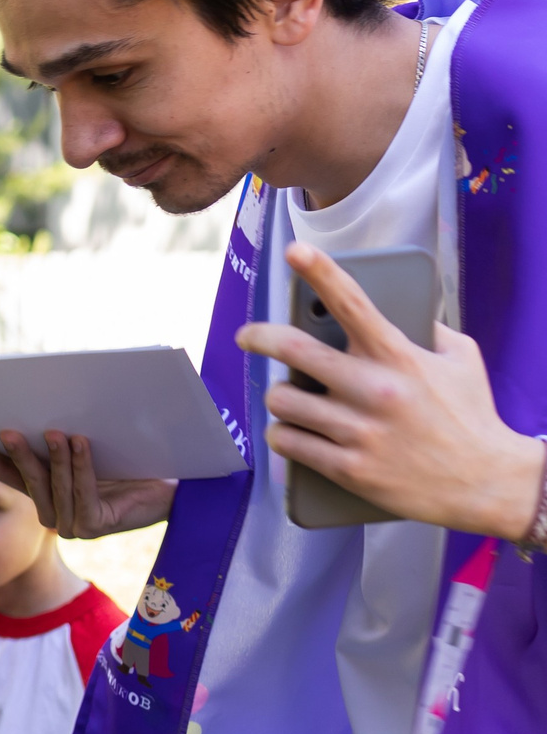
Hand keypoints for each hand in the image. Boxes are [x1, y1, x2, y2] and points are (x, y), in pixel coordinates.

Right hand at [0, 431, 176, 539]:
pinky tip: (80, 443)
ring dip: (54, 458)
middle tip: (8, 431)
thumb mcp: (86, 448)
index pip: (10, 477)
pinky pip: (83, 494)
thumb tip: (32, 412)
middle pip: (30, 482)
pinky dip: (81, 467)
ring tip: (55, 431)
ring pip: (56, 488)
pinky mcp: (96, 527)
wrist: (173, 485)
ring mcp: (74, 525)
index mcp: (47, 496)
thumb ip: (58, 442)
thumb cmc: (130, 462)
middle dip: (18, 456)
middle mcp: (55, 515)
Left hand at [236, 242, 545, 538]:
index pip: (353, 303)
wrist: (485, 483)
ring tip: (288, 396)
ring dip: (278, 395)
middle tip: (249, 337)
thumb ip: (427, 330)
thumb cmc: (472, 417)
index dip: (320, 272)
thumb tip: (397, 308)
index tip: (294, 251)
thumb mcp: (461, 359)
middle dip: (259, 337)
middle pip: (294, 351)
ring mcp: (358, 431)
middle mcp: (374, 390)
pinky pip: (286, 442)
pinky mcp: (346, 468)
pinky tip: (290, 430)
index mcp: (400, 357)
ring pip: (282, 400)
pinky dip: (282, 433)